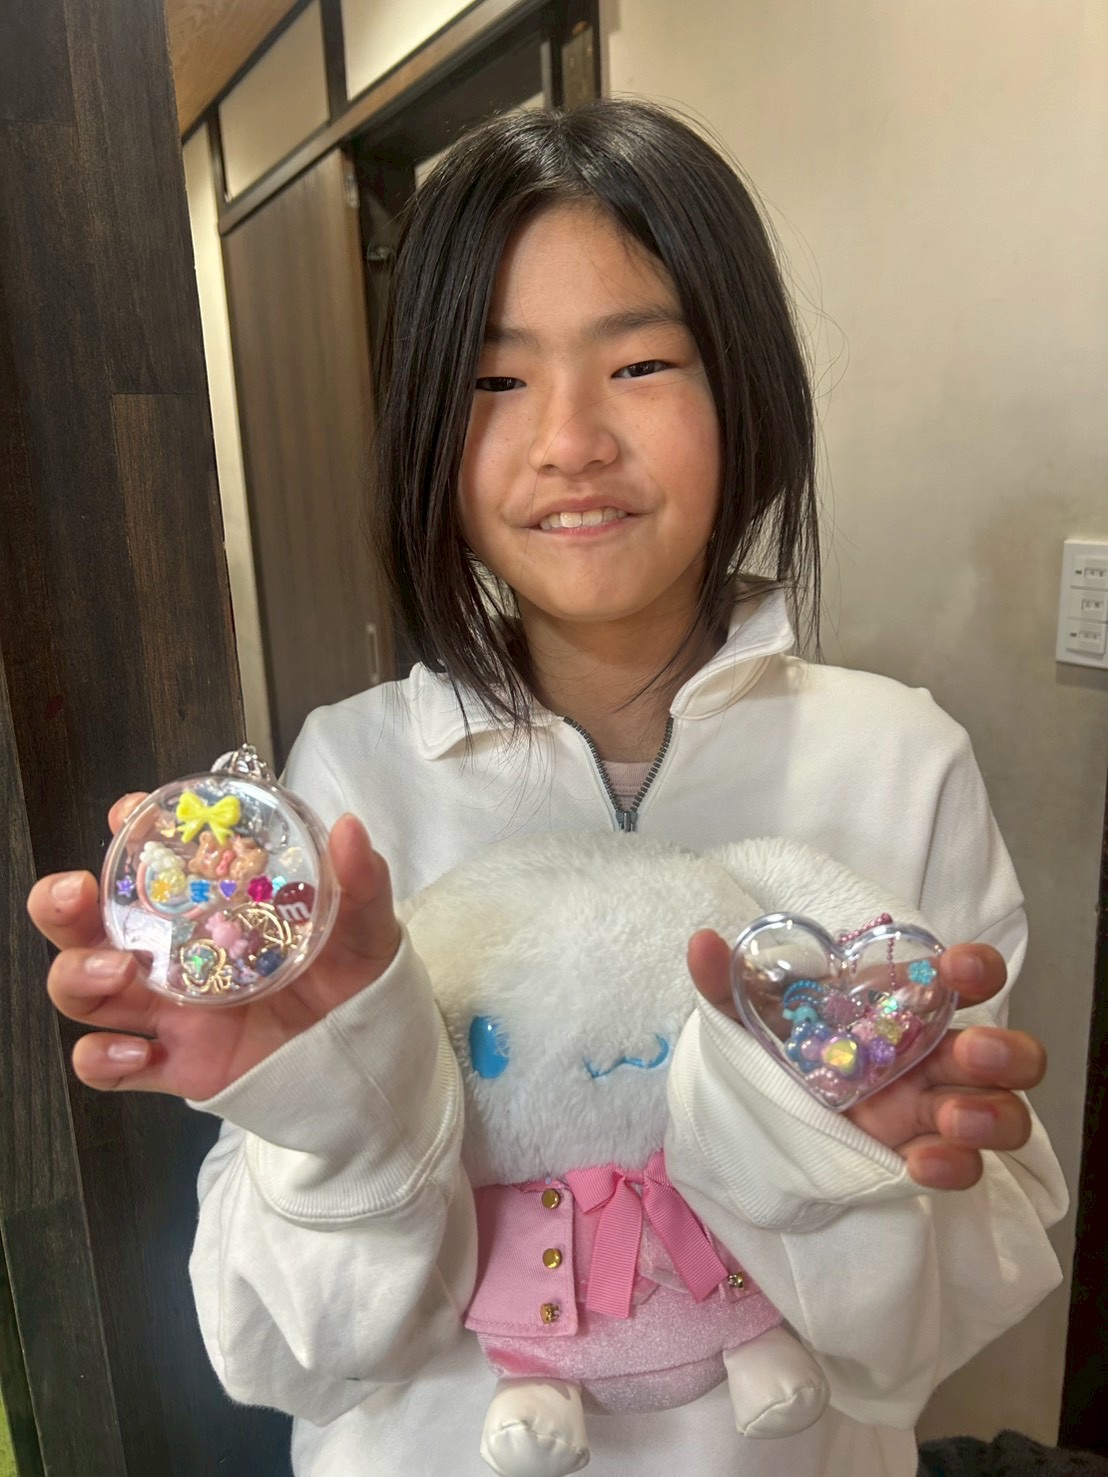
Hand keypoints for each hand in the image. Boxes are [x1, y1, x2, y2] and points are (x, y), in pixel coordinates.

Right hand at [28, 795, 401, 1100]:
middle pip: (90, 923)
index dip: (130, 832)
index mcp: (211, 907)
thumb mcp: (364, 927)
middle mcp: (175, 953)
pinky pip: (109, 1066)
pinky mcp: (175, 1063)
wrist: (369, 1062)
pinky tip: (135, 1052)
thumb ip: (360, 882)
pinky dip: (103, 1059)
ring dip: (78, 974)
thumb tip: (348, 829)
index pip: (153, 860)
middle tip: (78, 891)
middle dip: (63, 903)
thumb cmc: (354, 980)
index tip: (131, 814)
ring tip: (116, 970)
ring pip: (85, 989)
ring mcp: (169, 1010)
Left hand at [687, 931, 1046, 1190]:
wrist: (761, 1120)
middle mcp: (935, 1058)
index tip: (956, 968)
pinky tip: (918, 1164)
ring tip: (949, 1119)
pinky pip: (965, 1168)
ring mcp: (935, 1112)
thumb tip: (702, 944)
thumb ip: (729, 981)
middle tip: (970, 1052)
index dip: (976, 968)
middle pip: (1009, 1054)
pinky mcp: (921, 1158)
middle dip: (1004, 1051)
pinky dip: (953, 1166)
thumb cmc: (780, 1051)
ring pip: (1005, 1113)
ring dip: (991, 1114)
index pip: (965, 978)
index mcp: (906, 1009)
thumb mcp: (750, 1016)